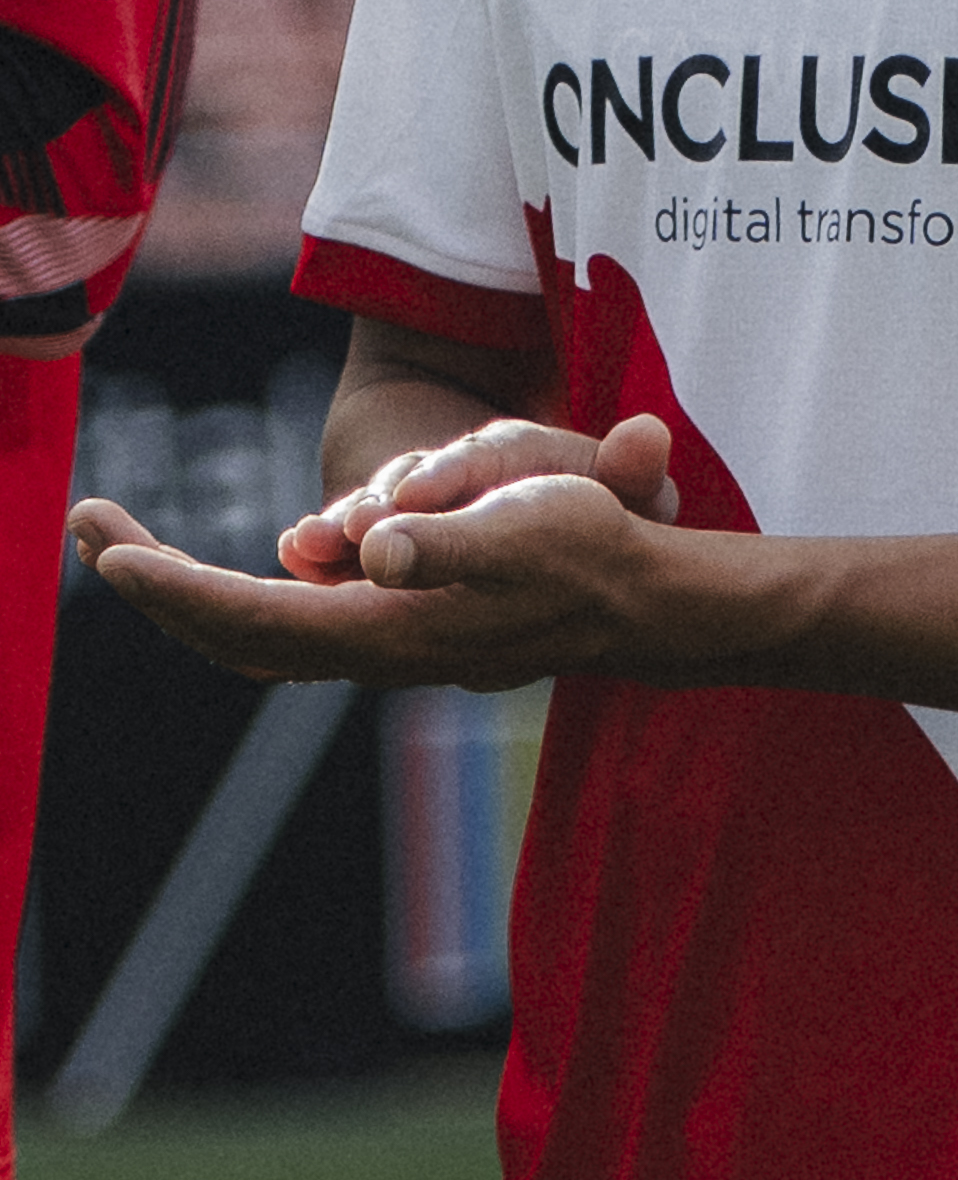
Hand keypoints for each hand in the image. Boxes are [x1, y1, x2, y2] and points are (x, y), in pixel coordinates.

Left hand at [80, 413, 768, 690]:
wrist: (646, 607)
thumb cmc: (592, 554)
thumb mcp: (531, 528)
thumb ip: (446, 541)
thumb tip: (374, 547)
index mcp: (386, 632)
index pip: (247, 618)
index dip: (170, 587)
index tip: (106, 546)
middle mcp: (368, 654)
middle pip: (228, 636)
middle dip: (153, 586)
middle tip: (89, 525)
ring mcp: (380, 652)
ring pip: (250, 639)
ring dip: (185, 596)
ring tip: (131, 549)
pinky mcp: (396, 638)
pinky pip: (285, 631)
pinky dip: (233, 604)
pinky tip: (222, 575)